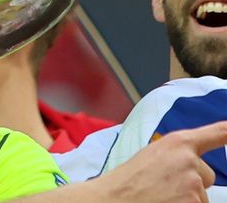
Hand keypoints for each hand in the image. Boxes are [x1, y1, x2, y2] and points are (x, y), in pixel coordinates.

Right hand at [99, 121, 226, 202]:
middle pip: (207, 175)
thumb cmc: (129, 179)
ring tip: (160, 196)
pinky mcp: (194, 202)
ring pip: (201, 195)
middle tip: (164, 185)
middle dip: (192, 182)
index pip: (217, 134)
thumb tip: (196, 165)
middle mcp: (189, 159)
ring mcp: (193, 183)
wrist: (114, 198)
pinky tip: (165, 202)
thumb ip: (178, 155)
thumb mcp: (152, 155)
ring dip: (186, 198)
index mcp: (178, 142)